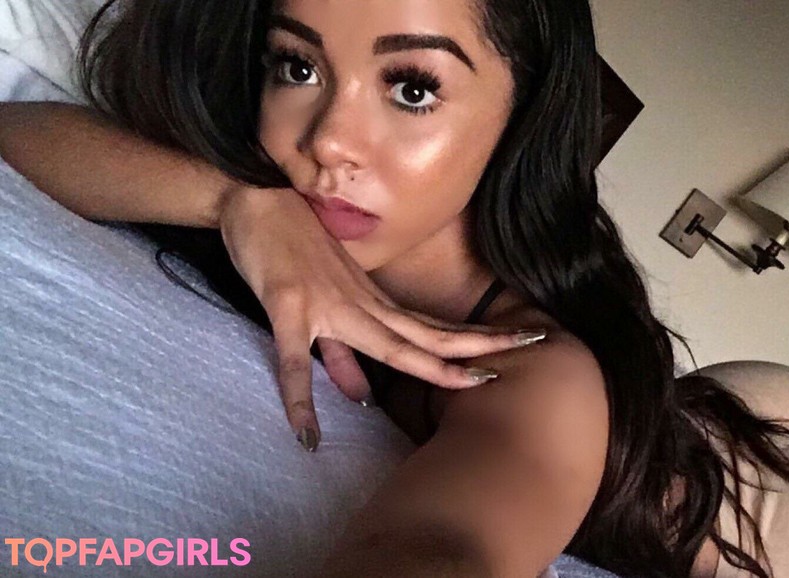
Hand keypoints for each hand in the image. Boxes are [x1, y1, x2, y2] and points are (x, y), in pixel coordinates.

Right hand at [217, 186, 545, 450]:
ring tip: (472, 384)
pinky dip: (300, 399)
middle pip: (427, 336)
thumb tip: (363, 397)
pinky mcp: (289, 307)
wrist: (253, 195)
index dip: (472, 341)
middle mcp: (360, 304)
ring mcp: (328, 306)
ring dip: (431, 365)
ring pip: (388, 342)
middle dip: (476, 347)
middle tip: (528, 349)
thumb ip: (340, 355)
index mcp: (370, 303)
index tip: (515, 345)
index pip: (431, 329)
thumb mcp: (323, 302)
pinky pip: (295, 362)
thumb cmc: (289, 244)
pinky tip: (308, 435)